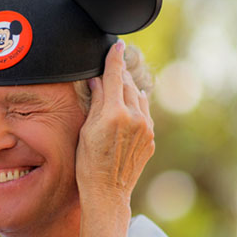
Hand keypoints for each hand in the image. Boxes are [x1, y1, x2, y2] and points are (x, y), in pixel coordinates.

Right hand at [75, 40, 154, 206]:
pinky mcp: (151, 138)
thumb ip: (96, 103)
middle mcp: (134, 118)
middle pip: (127, 85)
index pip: (114, 77)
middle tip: (113, 65)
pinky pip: (144, 114)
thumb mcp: (86, 130)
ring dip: (128, 90)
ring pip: (138, 98)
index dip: (114, 59)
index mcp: (114, 113)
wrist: (108, 190)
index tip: (117, 45)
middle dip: (119, 74)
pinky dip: (136, 106)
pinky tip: (130, 106)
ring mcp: (146, 128)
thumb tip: (99, 82)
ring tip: (119, 86)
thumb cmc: (88, 163)